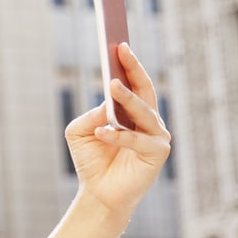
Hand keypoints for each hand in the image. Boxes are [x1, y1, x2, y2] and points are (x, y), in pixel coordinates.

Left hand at [65, 43, 170, 216]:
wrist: (99, 193)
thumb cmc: (91, 160)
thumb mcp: (80, 131)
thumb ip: (91, 114)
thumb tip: (107, 103)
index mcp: (133, 111)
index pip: (134, 82)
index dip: (128, 63)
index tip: (118, 44)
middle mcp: (149, 120)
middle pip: (145, 89)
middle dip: (133, 69)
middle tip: (122, 50)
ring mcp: (156, 136)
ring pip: (144, 111)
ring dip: (128, 98)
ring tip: (112, 86)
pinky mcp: (157, 153)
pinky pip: (137, 139)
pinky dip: (119, 135)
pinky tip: (102, 132)